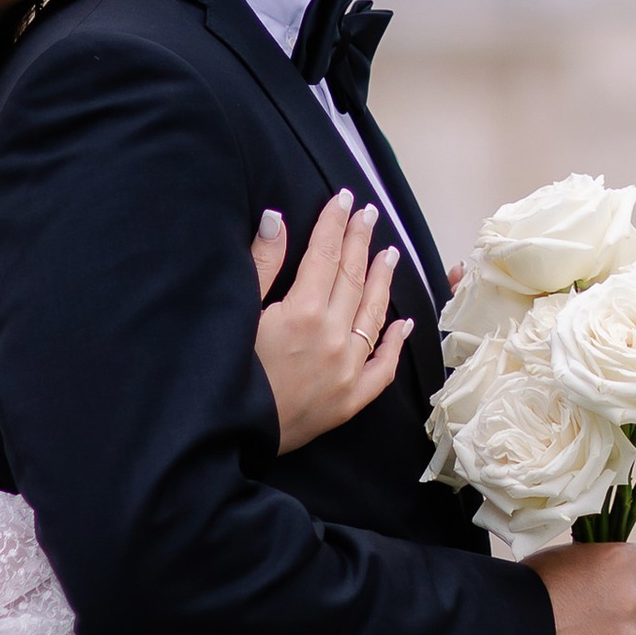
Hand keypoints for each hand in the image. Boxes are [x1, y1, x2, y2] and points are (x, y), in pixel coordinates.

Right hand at [251, 192, 413, 453]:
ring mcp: (347, 369)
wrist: (232, 436)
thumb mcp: (239, 313)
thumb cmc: (229, 373)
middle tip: (369, 213)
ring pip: (373, 314)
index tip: (344, 199)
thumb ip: (262, 264)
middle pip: (352, 278)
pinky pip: (383, 367)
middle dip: (360, 241)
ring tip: (390, 253)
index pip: (325, 255)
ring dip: (382, 280)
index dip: (334, 223)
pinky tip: (406, 322)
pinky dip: (395, 342)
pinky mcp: (352, 400)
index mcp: (303, 312)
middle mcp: (333, 336)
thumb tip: (275, 218)